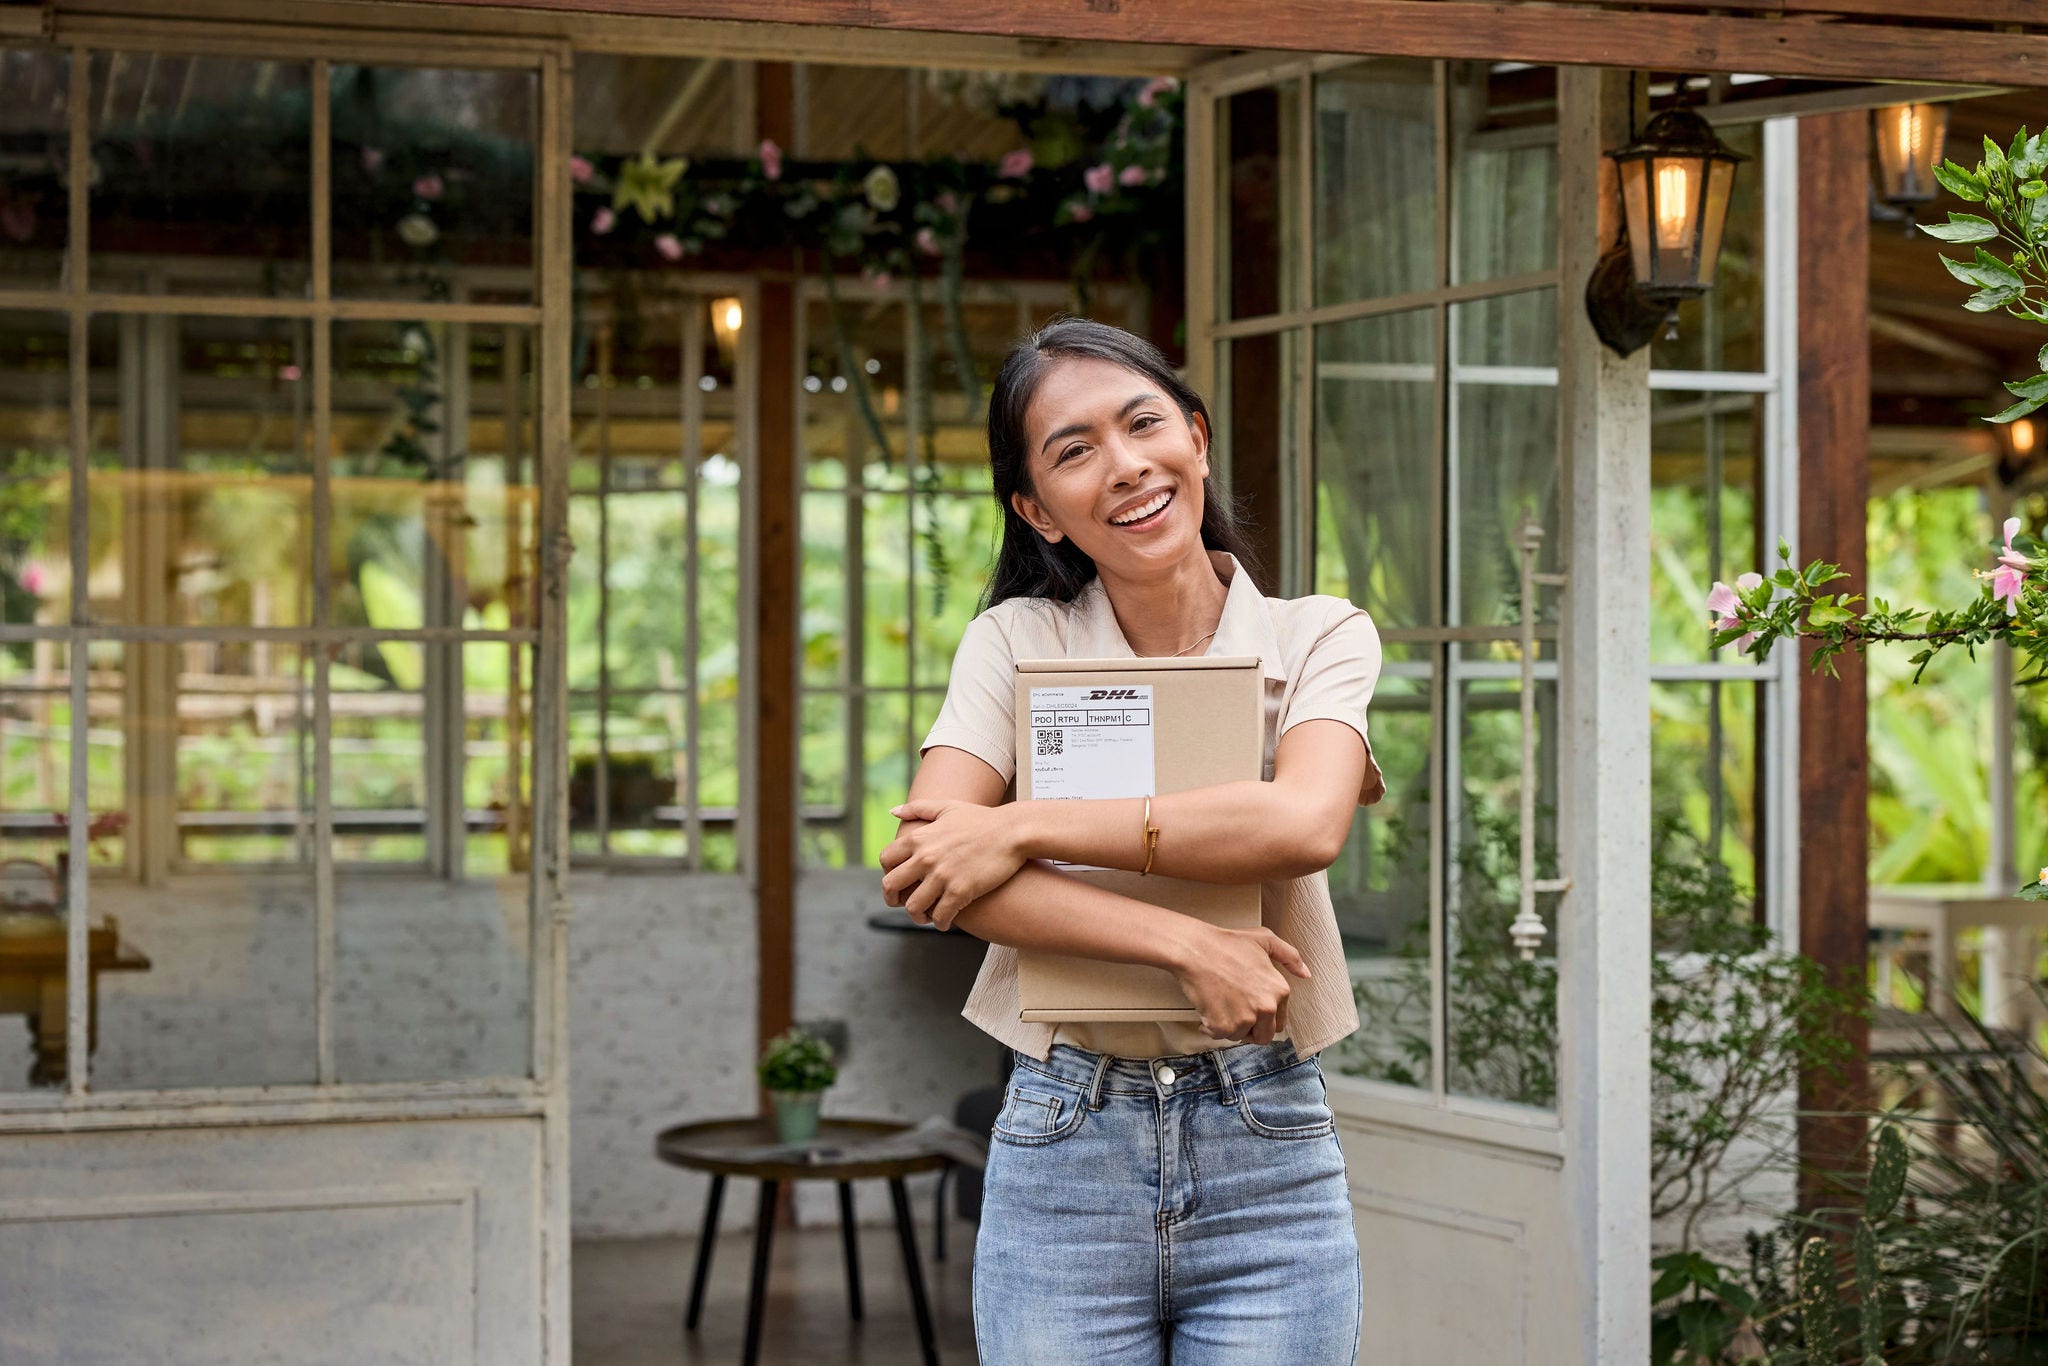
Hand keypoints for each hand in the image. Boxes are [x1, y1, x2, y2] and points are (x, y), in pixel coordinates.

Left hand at [879, 799, 1027, 929]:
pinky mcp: (961, 891)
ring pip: (914, 906)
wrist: (1013, 832)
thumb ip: (918, 808)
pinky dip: (940, 923)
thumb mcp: (947, 807)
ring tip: (926, 916)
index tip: (897, 882)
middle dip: (893, 899)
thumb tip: (893, 811)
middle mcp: (926, 857)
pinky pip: (940, 916)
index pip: (886, 860)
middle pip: (892, 886)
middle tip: (903, 905)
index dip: (888, 873)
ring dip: (917, 915)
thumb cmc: (983, 819)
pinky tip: (945, 922)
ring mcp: (942, 876)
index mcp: (919, 838)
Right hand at [1169, 925, 1311, 1044]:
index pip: (1279, 1022)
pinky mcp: (1222, 1026)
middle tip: (1236, 1013)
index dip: (1264, 1018)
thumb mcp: (1265, 940)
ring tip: (1221, 1005)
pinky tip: (1208, 1011)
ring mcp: (1244, 1019)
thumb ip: (1289, 956)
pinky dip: (1211, 1027)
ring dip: (1230, 1026)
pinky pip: (1219, 1036)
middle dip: (1250, 1029)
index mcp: (1279, 991)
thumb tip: (1305, 974)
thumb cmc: (1227, 943)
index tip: (1251, 1010)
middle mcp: (1266, 1008)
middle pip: (1263, 1036)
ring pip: (1240, 1036)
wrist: (1196, 950)